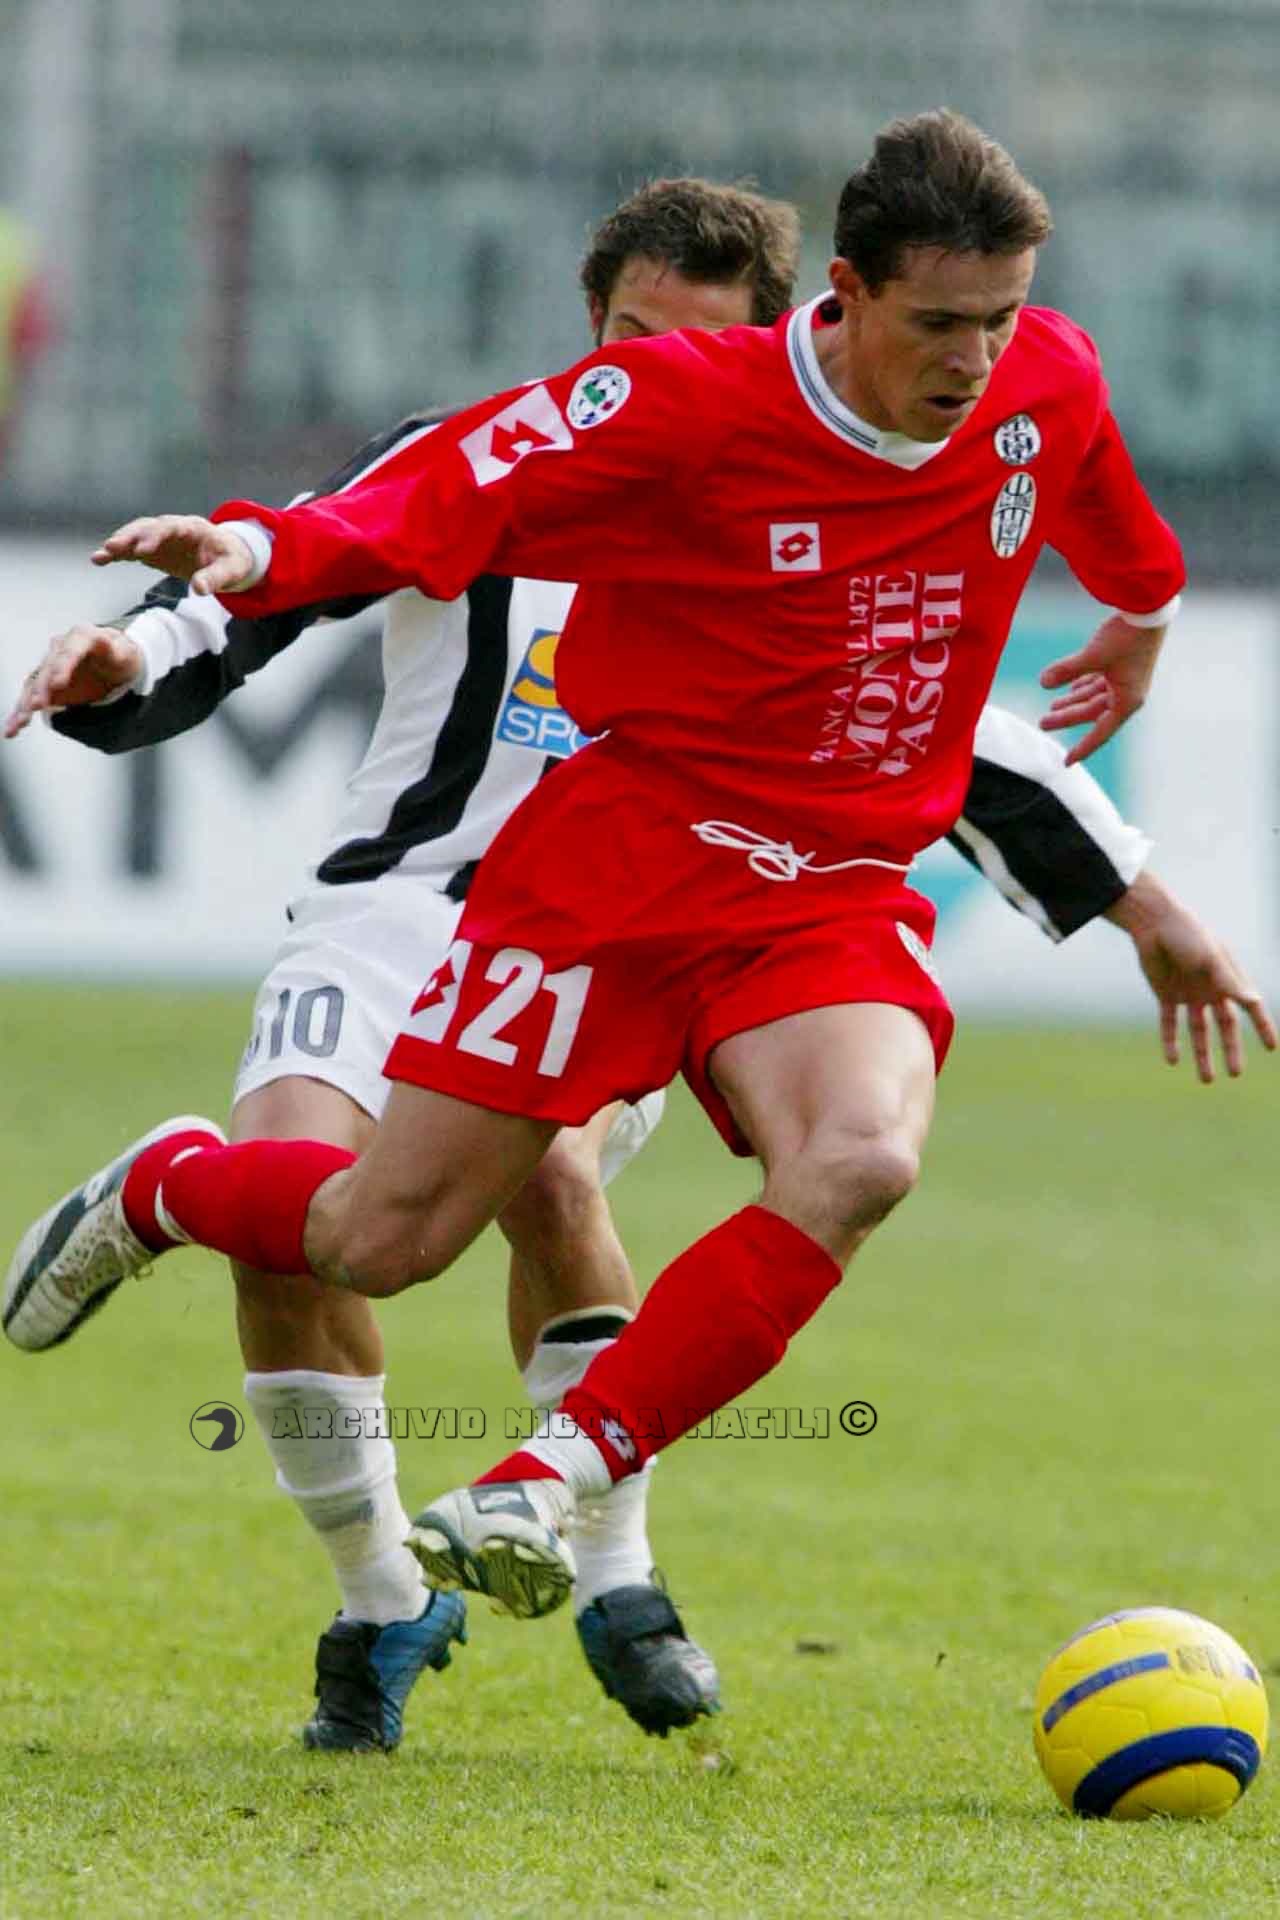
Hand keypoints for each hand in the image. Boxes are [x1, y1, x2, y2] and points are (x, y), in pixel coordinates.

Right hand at [4, 623, 143, 737]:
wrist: (110, 660)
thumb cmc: (118, 655)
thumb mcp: (126, 652)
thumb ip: (121, 653)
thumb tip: (120, 653)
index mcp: (82, 637)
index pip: (70, 649)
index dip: (63, 665)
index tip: (58, 683)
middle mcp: (61, 649)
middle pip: (48, 668)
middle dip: (42, 687)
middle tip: (38, 705)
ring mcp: (50, 666)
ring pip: (35, 684)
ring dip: (26, 703)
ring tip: (21, 722)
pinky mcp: (45, 685)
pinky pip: (31, 698)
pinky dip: (21, 713)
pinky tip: (13, 728)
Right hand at [91, 514, 253, 594]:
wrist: (225, 555)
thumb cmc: (231, 560)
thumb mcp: (231, 570)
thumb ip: (216, 578)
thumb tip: (199, 590)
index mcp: (192, 527)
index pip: (171, 527)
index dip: (155, 536)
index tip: (143, 550)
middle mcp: (171, 528)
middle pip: (147, 527)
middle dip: (130, 537)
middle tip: (112, 547)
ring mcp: (159, 537)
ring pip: (135, 535)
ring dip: (118, 544)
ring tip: (100, 555)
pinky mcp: (151, 549)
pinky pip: (131, 549)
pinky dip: (116, 554)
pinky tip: (98, 560)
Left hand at [1039, 614, 1165, 764]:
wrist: (1148, 608)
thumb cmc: (1127, 635)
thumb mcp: (1093, 655)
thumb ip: (1066, 670)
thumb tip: (1043, 682)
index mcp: (1128, 700)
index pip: (1101, 732)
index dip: (1083, 748)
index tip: (1067, 762)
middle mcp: (1128, 694)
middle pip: (1092, 713)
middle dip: (1067, 718)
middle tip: (1042, 723)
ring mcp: (1125, 679)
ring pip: (1094, 698)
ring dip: (1073, 702)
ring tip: (1050, 708)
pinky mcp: (1122, 665)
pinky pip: (1099, 683)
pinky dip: (1083, 686)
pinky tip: (1068, 688)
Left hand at [1105, 871, 1276, 1081]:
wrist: (1153, 922)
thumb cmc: (1187, 934)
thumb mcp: (1210, 958)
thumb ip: (1228, 981)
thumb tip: (1253, 1002)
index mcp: (1228, 978)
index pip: (1250, 1007)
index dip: (1263, 1027)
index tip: (1273, 1048)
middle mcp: (1211, 989)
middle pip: (1225, 1026)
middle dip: (1231, 1049)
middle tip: (1236, 1074)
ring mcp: (1189, 993)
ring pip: (1198, 1030)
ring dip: (1202, 1054)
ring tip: (1207, 1080)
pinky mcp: (1166, 994)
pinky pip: (1170, 1023)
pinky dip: (1171, 1041)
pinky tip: (1172, 1060)